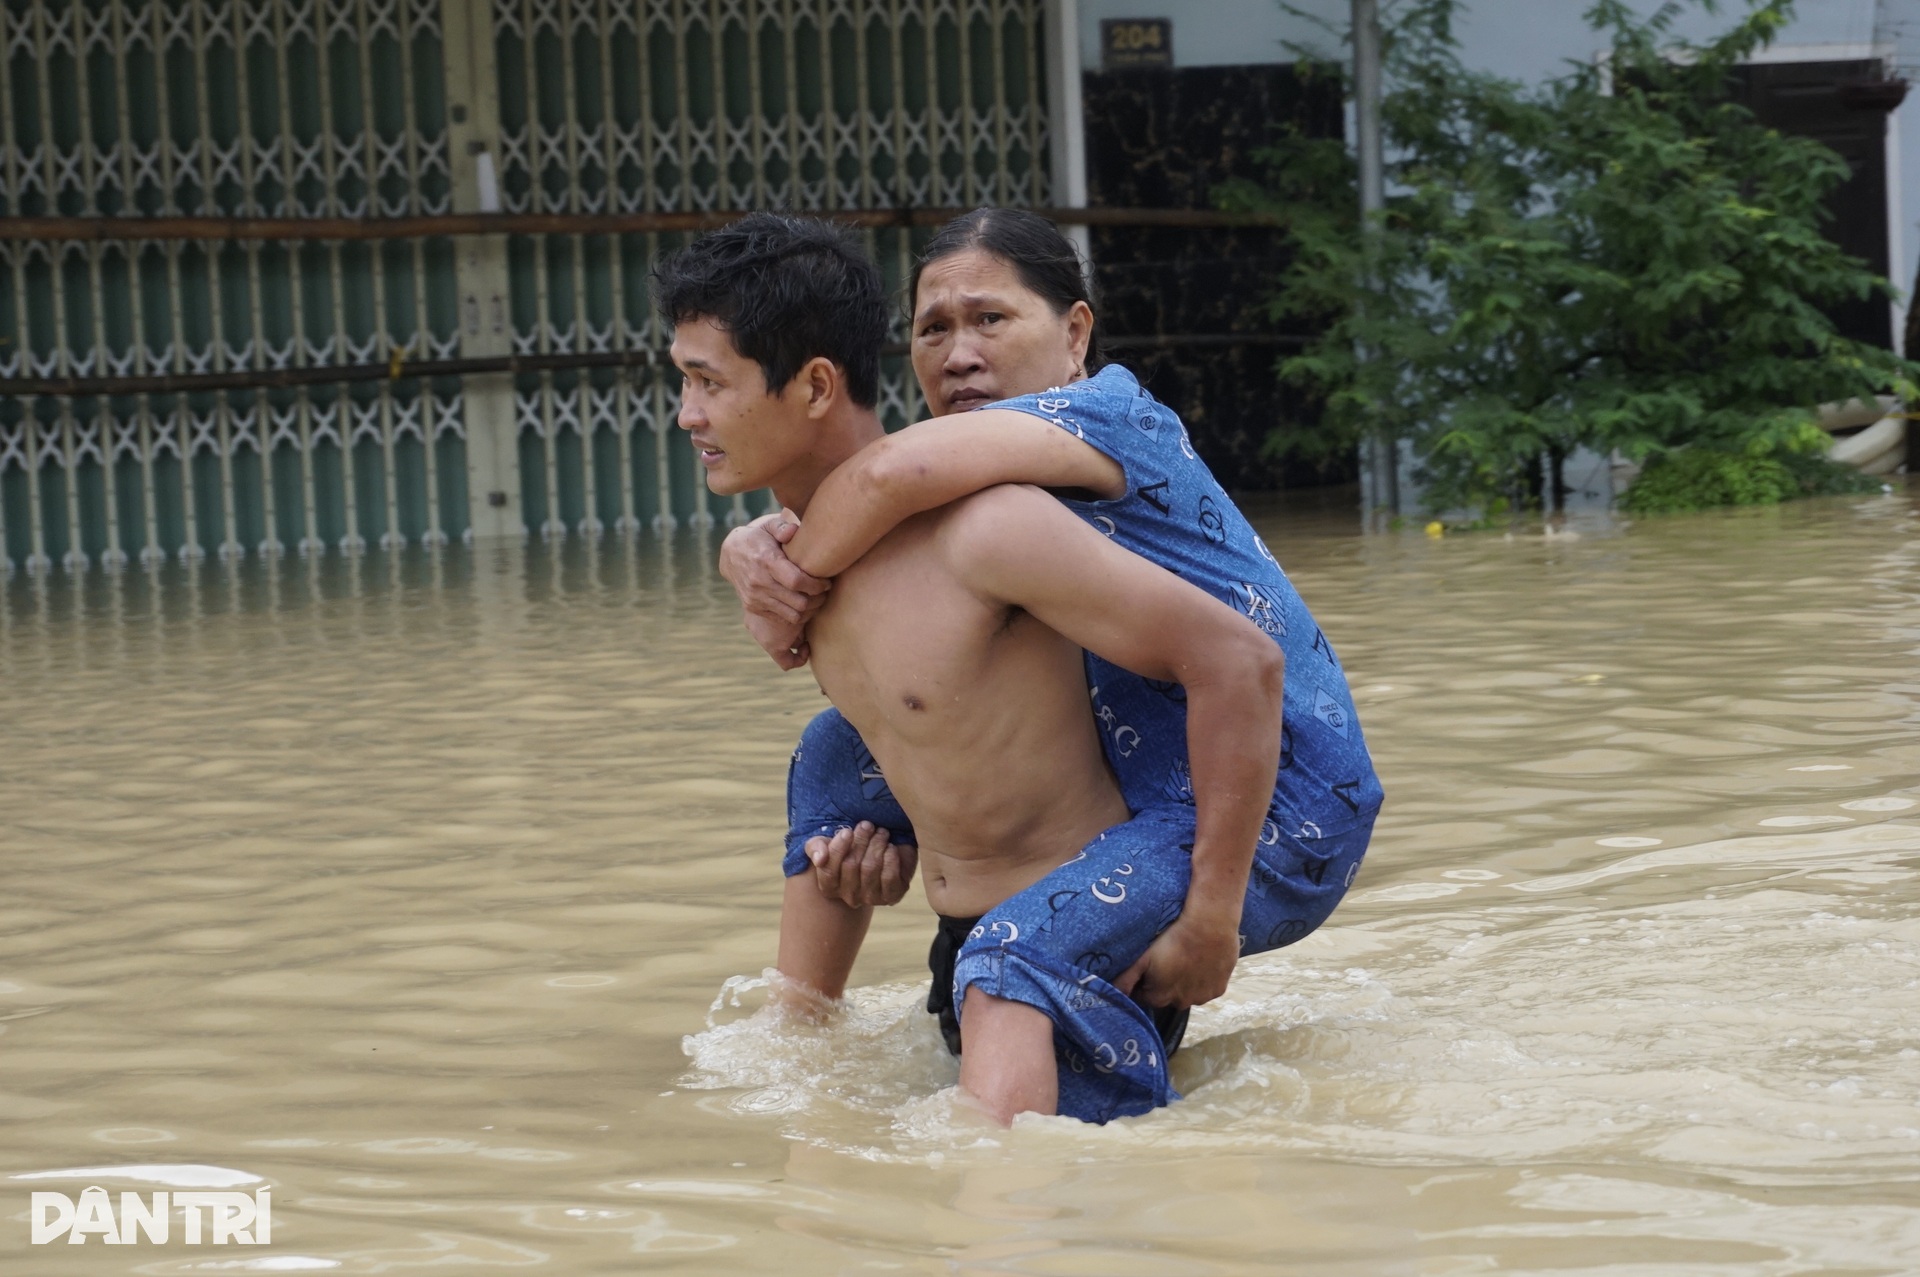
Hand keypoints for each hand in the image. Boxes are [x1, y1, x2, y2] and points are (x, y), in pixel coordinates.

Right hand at [719, 511, 830, 668]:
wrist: (730, 554)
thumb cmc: (758, 538)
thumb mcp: (768, 526)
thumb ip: (782, 526)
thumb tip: (793, 531)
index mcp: (765, 561)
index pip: (796, 581)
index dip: (816, 585)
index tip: (827, 582)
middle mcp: (759, 582)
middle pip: (798, 601)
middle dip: (818, 599)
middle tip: (825, 591)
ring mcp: (754, 597)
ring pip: (793, 614)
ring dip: (810, 609)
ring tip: (816, 599)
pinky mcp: (752, 607)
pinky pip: (782, 619)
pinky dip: (796, 615)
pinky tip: (803, 604)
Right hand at [807, 822, 917, 907]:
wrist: (881, 851)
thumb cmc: (849, 847)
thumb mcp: (826, 842)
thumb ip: (816, 847)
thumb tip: (820, 858)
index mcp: (830, 887)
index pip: (828, 871)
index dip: (837, 849)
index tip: (847, 831)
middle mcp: (849, 897)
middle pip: (851, 865)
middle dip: (861, 840)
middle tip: (867, 825)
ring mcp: (870, 898)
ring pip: (870, 868)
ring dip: (877, 844)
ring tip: (881, 833)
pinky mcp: (891, 896)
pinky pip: (889, 877)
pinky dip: (890, 857)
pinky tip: (890, 847)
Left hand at [1115, 910, 1240, 1008]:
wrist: (1210, 925)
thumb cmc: (1172, 938)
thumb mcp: (1143, 957)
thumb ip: (1125, 979)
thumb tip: (1112, 994)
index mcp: (1159, 998)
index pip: (1144, 995)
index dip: (1144, 980)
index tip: (1148, 964)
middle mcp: (1180, 1004)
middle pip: (1166, 995)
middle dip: (1164, 983)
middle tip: (1168, 959)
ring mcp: (1201, 998)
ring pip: (1188, 993)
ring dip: (1185, 982)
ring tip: (1185, 959)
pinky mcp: (1219, 990)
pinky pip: (1206, 988)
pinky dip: (1203, 980)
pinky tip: (1201, 962)